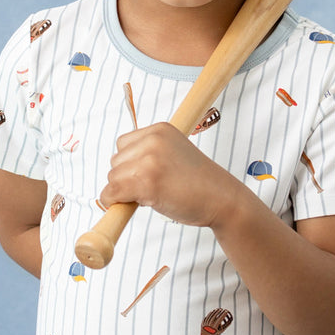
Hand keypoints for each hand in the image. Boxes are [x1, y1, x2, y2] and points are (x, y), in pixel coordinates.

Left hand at [98, 123, 245, 227]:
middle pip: (115, 162)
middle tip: (156, 187)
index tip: (151, 175)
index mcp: (160, 129)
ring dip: (125, 192)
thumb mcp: (172, 155)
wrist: (222, 199)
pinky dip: (115, 203)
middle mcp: (153, 140)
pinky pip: (112, 193)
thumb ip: (147, 155)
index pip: (123, 144)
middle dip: (127, 178)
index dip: (131, 165)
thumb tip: (114, 175)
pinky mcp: (146, 181)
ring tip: (156, 194)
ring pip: (112, 178)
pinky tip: (138, 204)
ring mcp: (149, 160)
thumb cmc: (198, 183)